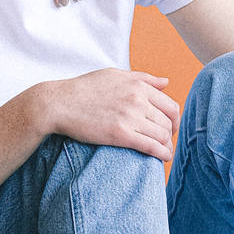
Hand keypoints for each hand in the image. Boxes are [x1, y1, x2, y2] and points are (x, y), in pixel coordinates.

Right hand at [43, 69, 180, 165]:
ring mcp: (130, 116)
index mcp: (138, 85)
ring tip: (165, 152)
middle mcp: (137, 99)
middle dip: (171, 134)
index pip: (170, 105)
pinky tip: (164, 158)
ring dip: (168, 146)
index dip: (174, 119)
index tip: (170, 127)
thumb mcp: (115, 75)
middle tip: (166, 141)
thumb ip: (143, 78)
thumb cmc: (85, 89)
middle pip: (168, 121)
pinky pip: (151, 146)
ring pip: (162, 135)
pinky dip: (162, 153)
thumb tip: (166, 83)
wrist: (59, 103)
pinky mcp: (120, 134)